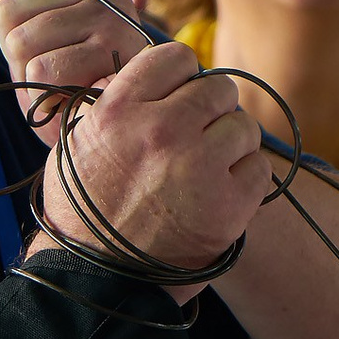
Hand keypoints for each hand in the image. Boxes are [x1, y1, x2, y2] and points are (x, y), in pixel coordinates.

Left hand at [0, 0, 153, 138]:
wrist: (113, 142)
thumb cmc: (69, 90)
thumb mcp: (30, 39)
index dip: (2, 13)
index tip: (33, 41)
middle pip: (7, 13)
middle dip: (16, 58)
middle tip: (52, 76)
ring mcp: (112, 19)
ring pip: (20, 44)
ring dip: (30, 81)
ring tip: (63, 89)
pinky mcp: (114, 55)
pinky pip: (41, 71)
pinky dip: (44, 98)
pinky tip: (69, 103)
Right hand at [33, 43, 269, 292]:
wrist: (94, 281)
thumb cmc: (82, 213)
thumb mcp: (79, 142)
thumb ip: (119, 104)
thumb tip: (161, 81)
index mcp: (118, 110)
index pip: (176, 57)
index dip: (181, 77)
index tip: (177, 99)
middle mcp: (161, 130)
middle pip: (218, 89)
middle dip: (211, 112)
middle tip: (196, 140)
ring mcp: (198, 167)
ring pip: (244, 127)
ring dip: (231, 146)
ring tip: (206, 171)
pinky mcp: (229, 205)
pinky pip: (258, 169)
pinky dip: (244, 181)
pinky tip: (219, 196)